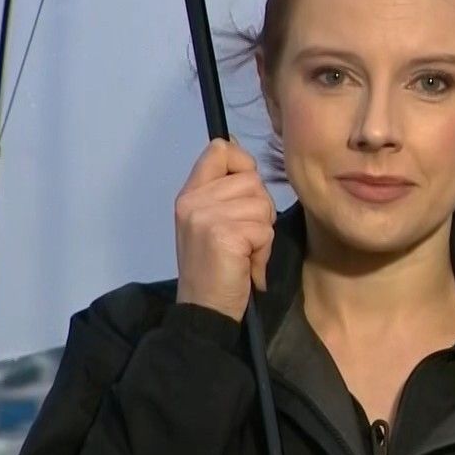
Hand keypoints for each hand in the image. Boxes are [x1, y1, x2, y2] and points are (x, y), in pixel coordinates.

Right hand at [175, 137, 275, 322]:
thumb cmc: (215, 269)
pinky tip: (247, 264)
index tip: (244, 195)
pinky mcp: (223, 235)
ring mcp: (205, 217)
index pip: (221, 148)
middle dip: (259, 210)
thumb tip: (234, 143)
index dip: (243, 166)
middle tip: (244, 239)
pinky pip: (264, 229)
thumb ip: (223, 189)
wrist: (205, 310)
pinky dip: (263, 251)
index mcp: (190, 193)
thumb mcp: (211, 222)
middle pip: (251, 179)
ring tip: (244, 253)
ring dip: (263, 233)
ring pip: (262, 204)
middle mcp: (193, 200)